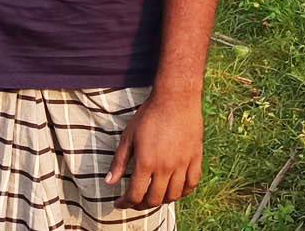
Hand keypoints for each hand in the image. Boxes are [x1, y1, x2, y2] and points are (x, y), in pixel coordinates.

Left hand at [105, 91, 202, 209]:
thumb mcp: (129, 136)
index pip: (135, 195)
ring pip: (174, 195)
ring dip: (162, 200)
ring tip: (154, 196)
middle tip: (136, 201)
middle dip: (142, 205)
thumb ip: (119, 161)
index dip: (125, 203)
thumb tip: (109, 183)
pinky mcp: (195, 157)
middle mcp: (165, 167)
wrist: (176, 98)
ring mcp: (182, 163)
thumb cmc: (149, 115)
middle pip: (154, 199)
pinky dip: (184, 192)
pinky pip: (192, 183)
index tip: (120, 203)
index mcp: (146, 162)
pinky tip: (176, 189)